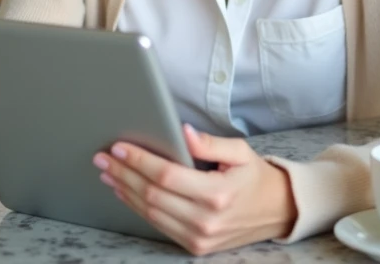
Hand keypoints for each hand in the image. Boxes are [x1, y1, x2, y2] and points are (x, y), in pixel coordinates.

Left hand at [93, 124, 296, 254]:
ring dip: (124, 190)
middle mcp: (206, 220)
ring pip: (149, 212)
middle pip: (152, 195)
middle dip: (123, 173)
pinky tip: (125, 191)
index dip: (140, 160)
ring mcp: (199, 237)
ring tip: (108, 172)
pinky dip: (137, 207)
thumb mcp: (240, 151)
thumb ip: (210, 143)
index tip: (120, 147)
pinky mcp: (195, 246)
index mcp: (218, 194)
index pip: (166, 175)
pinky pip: (158, 225)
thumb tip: (181, 132)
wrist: (276, 211)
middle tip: (103, 157)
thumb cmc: (255, 177)